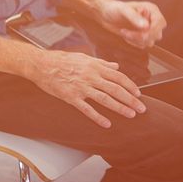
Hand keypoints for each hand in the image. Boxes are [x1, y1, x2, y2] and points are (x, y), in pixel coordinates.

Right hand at [30, 49, 144, 127]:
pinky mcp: (70, 97)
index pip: (118, 77)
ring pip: (105, 99)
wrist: (40, 64)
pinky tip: (107, 124)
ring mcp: (80, 87)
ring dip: (120, 108)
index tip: (138, 94)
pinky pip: (87, 109)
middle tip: (142, 109)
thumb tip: (115, 66)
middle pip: (116, 89)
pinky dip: (98, 117)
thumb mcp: (82, 57)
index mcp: (94, 66)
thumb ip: (100, 63)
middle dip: (131, 100)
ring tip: (130, 115)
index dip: (131, 86)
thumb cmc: (60, 59)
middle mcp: (90, 76)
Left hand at [96, 0, 165, 48]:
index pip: (160, 23)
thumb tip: (146, 26)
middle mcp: (153, 20)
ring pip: (150, 41)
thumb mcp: (123, 10)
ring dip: (135, 39)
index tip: (139, 32)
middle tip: (125, 32)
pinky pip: (143, 45)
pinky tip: (125, 35)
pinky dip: (133, 42)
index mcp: (152, 10)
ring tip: (123, 31)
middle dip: (140, 36)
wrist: (105, 15)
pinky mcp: (142, 36)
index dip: (151, 30)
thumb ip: (134, 17)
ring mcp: (148, 29)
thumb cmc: (114, 8)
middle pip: (156, 34)